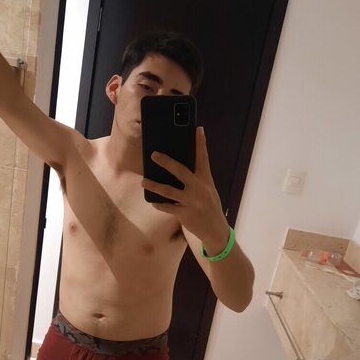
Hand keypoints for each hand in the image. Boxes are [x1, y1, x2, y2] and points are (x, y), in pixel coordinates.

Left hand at [141, 127, 229, 253]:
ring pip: (168, 190)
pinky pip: (167, 207)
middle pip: (180, 171)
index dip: (200, 143)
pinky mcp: (185, 213)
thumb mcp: (208, 190)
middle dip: (166, 162)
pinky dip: (159, 204)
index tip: (197, 129)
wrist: (215, 230)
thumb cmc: (209, 206)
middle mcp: (199, 188)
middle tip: (153, 155)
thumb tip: (178, 168)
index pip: (203, 158)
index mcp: (206, 179)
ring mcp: (192, 201)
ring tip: (143, 181)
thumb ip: (197, 179)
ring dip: (154, 185)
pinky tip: (153, 201)